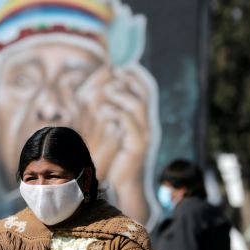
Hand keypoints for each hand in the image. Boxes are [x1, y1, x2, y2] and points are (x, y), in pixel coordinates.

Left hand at [77, 65, 150, 221]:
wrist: (122, 183)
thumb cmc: (115, 158)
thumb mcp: (113, 133)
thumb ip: (111, 115)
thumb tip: (102, 97)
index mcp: (143, 119)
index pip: (145, 90)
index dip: (136, 76)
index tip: (121, 66)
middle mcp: (147, 124)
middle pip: (145, 93)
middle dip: (130, 80)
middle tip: (114, 73)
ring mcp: (144, 134)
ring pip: (138, 106)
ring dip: (121, 94)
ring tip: (107, 90)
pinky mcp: (137, 145)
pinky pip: (129, 123)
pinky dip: (116, 113)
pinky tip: (103, 110)